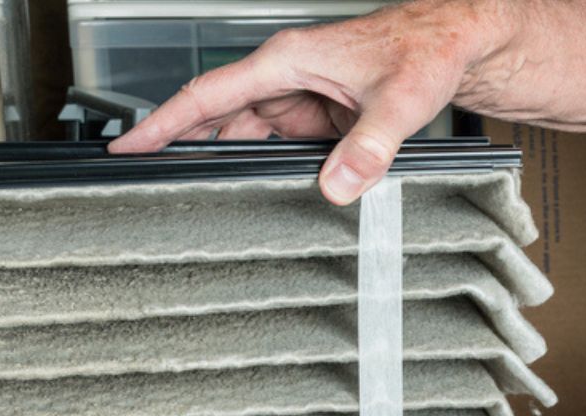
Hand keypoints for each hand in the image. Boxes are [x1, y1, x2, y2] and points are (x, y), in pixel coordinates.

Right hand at [107, 1, 507, 204]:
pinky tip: (262, 195)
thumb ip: (369, 147)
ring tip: (202, 201)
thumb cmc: (426, 51)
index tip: (129, 145)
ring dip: (230, 164)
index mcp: (288, 61)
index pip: (209, 94)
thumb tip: (338, 186)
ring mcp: (302, 97)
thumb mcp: (400, 102)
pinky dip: (269, 168)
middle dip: (188, 151)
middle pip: (220, 119)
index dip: (165, 122)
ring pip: (249, 135)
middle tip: (154, 190)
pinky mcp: (320, 116)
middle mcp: (287, 76)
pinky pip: (281, 145)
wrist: (456, 45)